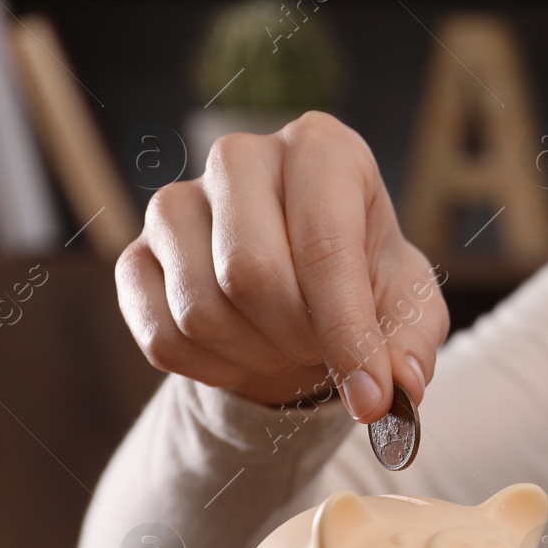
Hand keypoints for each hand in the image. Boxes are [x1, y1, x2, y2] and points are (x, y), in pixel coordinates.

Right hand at [116, 112, 448, 421]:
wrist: (303, 286)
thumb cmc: (365, 280)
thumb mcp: (409, 304)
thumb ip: (412, 341)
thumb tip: (402, 385)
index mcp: (323, 149)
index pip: (324, 245)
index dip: (348, 333)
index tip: (372, 398)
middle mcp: (241, 158)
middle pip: (250, 274)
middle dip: (296, 339)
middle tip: (322, 353)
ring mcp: (175, 202)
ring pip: (201, 310)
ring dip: (256, 357)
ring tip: (288, 346)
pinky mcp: (135, 253)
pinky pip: (162, 336)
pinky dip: (213, 370)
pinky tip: (245, 352)